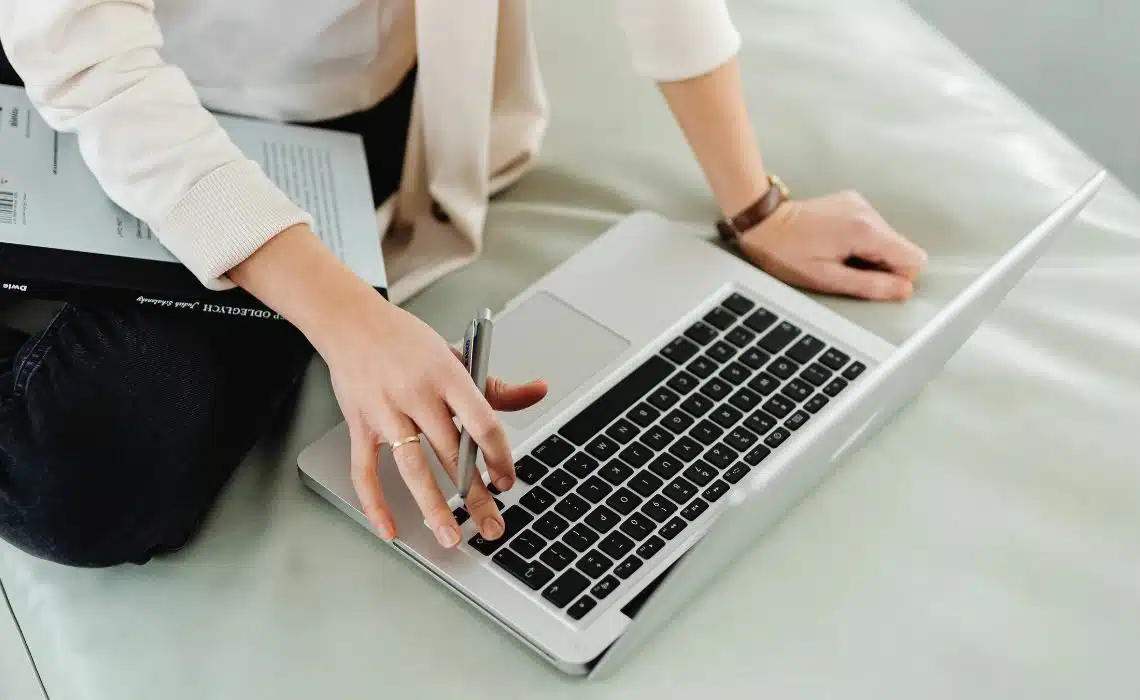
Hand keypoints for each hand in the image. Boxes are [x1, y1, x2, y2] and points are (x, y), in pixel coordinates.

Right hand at [228, 225, 546, 546]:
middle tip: (493, 527)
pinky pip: (365, 470)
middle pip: (451, 453)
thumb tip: (539, 391)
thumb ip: (495, 384)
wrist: (350, 320)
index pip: (482, 422)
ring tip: (450, 536)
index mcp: (447, 375)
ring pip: (412, 468)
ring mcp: (386, 411)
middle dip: (475, 495)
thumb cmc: (406, 341)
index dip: (498, 456)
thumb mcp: (455, 355)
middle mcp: (417, 394)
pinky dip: (375, 503)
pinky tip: (391, 528)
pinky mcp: (360, 424)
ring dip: (433, 507)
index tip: (507, 480)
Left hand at [738, 191, 927, 300]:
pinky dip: (861, 240)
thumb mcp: (827, 278)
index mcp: (866, 230)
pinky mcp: (852, 202)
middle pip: (901, 248)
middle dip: (880, 265)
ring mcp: (860, 203)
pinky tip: (836, 243)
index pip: (913, 259)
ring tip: (837, 255)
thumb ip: (869, 285)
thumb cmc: (787, 252)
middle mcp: (868, 212)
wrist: (765, 224)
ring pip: (887, 239)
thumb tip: (903, 290)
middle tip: (846, 268)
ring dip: (869, 253)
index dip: (896, 277)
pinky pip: (872, 227)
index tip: (869, 280)